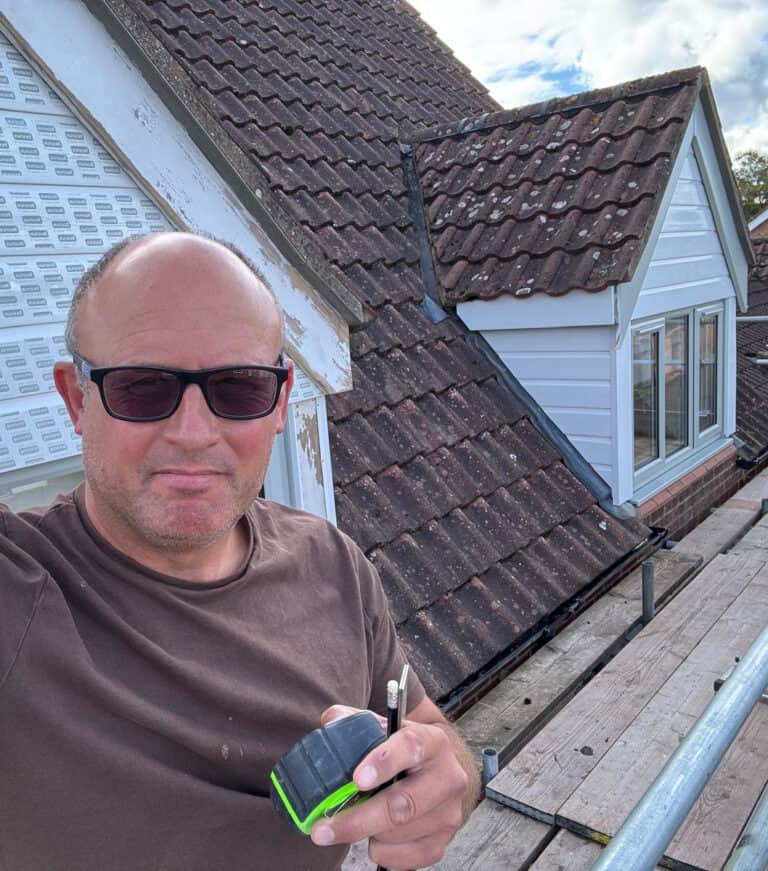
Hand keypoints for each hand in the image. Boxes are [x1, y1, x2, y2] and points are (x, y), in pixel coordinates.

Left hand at [310, 705, 471, 869]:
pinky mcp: (443, 842)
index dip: (384, 762)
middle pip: (403, 805)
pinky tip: (376, 835)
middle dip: (359, 819)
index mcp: (433, 740)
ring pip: (398, 834)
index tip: (357, 779)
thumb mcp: (384, 727)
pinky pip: (405, 858)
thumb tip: (330, 725)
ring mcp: (448, 813)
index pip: (412, 746)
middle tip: (322, 829)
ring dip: (367, 832)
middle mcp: (448, 776)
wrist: (440, 770)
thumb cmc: (404, 749)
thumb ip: (354, 722)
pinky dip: (382, 851)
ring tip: (356, 819)